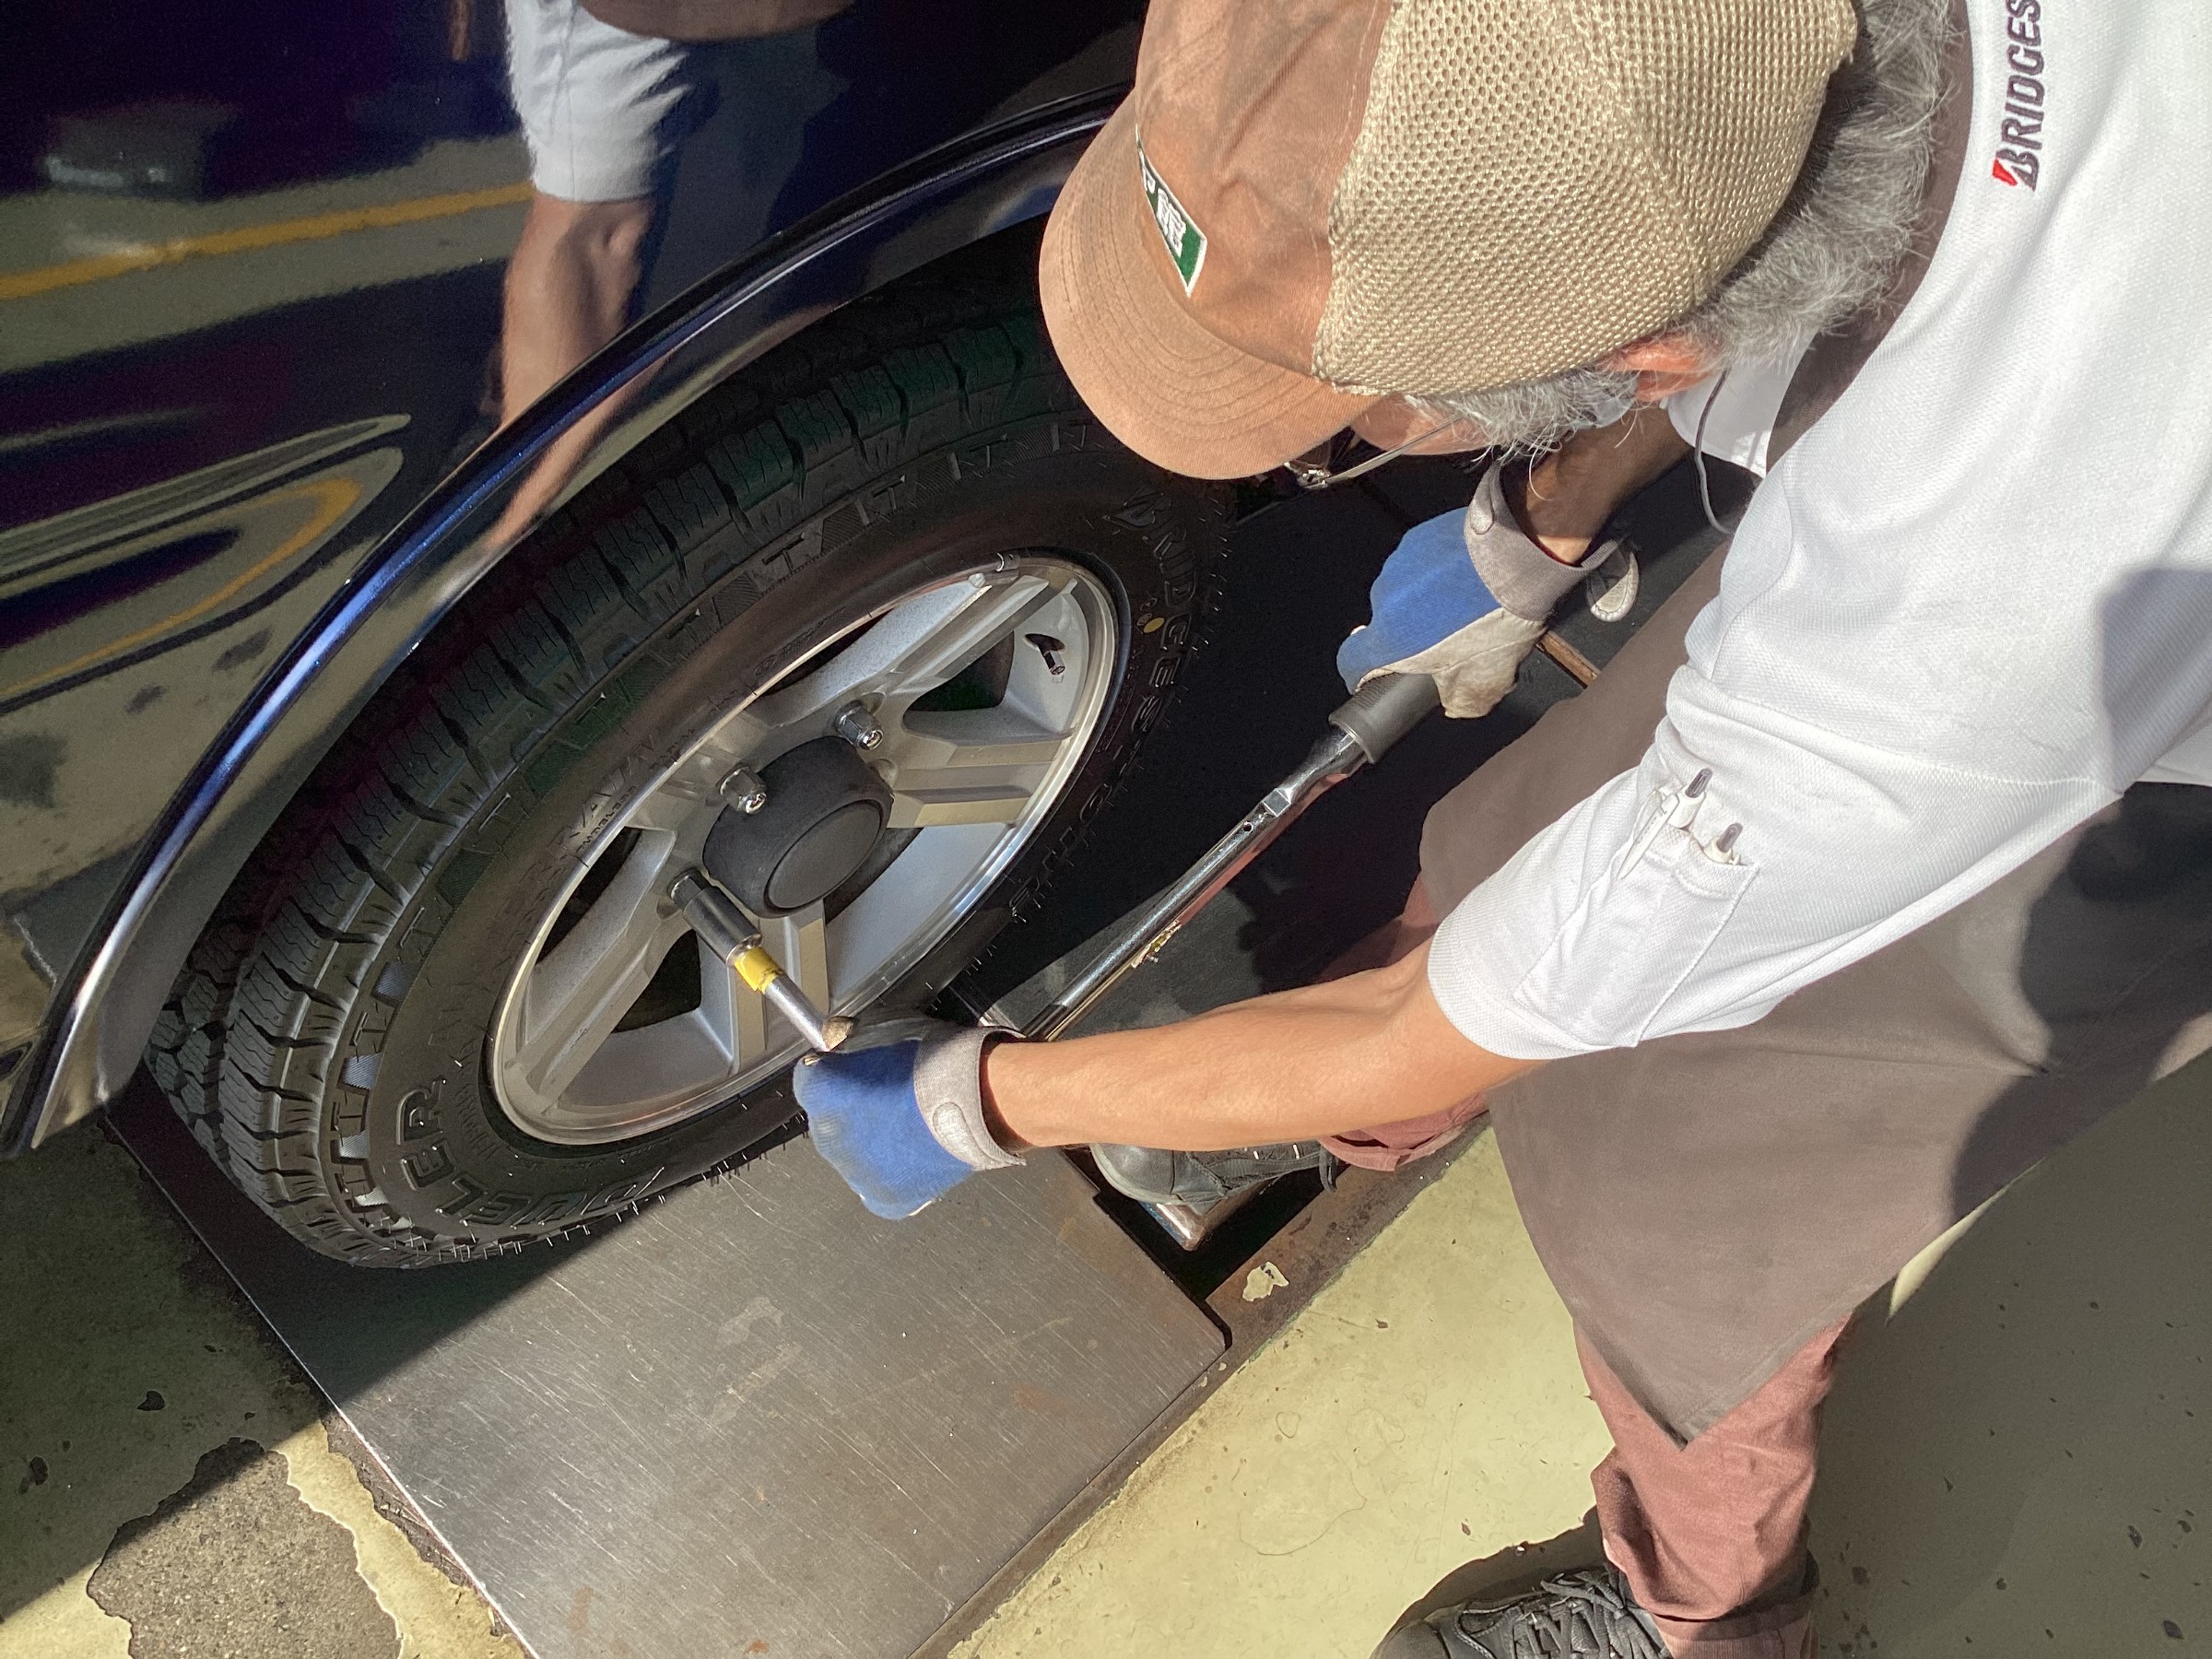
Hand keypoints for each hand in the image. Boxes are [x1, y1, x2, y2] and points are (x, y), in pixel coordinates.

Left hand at [792, 1019, 1021, 1217]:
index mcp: (820, 1093)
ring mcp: (855, 1173)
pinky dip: (891, 1173)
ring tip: (910, 1125)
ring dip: (871, 1142)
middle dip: (852, 1109)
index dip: (834, 1068)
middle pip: (829, 1120)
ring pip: (853, 1155)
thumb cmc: (936, 1061)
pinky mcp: (884, 1198)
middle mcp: (828, 1136)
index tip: (854, 1066)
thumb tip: (836, 1036)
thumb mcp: (886, 1025)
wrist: (979, 1100)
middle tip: (891, 1095)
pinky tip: (913, 1153)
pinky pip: (876, 1186)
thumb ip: (849, 1036)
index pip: (809, 1077)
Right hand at [1336, 461, 1603, 717]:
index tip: (1378, 675)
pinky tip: (1466, 575)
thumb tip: (1453, 703)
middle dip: (1410, 635)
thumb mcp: (1487, 679)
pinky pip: (1416, 564)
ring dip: (1422, 602)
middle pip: (1385, 626)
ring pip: (1401, 594)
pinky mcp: (1416, 538)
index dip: (1363, 673)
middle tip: (1449, 638)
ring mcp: (1398, 565)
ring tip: (1463, 602)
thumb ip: (1461, 701)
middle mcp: (1384, 601)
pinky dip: (1433, 573)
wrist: (1519, 554)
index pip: (1351, 661)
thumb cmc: (1498, 614)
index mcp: (1391, 641)